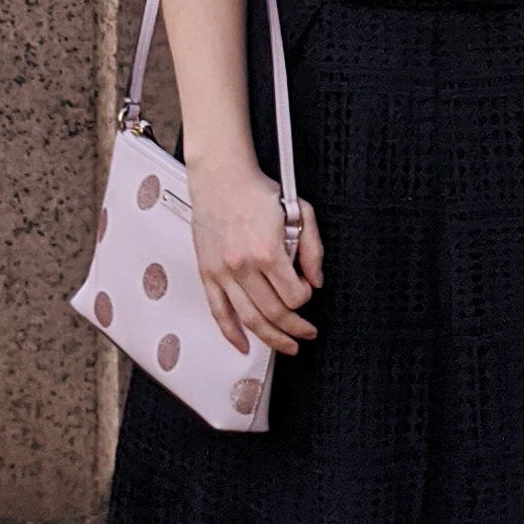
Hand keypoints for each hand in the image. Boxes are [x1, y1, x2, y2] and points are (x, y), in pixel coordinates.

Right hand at [190, 163, 325, 353]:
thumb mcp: (299, 212)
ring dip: (271, 338)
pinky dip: (231, 334)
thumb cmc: (257, 191)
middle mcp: (243, 265)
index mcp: (267, 250)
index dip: (306, 298)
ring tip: (287, 346)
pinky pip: (219, 311)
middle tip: (306, 333)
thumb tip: (316, 281)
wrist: (220, 177)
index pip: (294, 295)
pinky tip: (244, 345)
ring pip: (250, 318)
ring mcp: (222, 272)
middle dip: (295, 328)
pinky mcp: (207, 272)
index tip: (307, 292)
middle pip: (274, 313)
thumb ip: (312, 248)